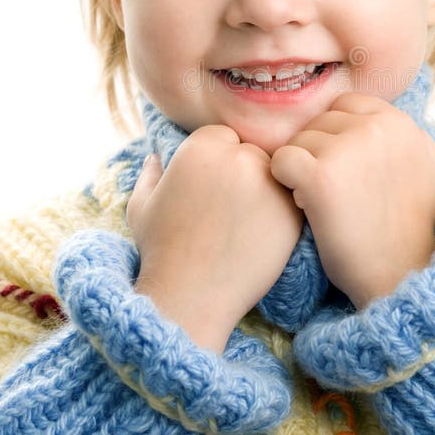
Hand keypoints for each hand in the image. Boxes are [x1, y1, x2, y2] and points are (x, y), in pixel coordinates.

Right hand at [127, 125, 303, 351]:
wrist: (191, 297)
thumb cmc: (161, 252)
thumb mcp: (142, 207)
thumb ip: (149, 174)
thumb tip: (156, 156)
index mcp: (202, 146)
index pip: (223, 137)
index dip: (217, 163)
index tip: (210, 192)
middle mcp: (238, 156)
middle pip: (252, 152)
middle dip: (243, 174)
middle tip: (230, 210)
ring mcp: (269, 183)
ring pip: (275, 174)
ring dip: (266, 190)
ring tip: (245, 224)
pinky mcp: (291, 210)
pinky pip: (292, 198)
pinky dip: (282, 212)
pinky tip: (261, 235)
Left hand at [270, 93, 434, 308]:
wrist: (401, 281)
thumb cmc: (410, 233)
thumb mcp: (426, 172)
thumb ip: (402, 139)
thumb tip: (378, 116)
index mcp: (401, 123)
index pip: (345, 104)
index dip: (334, 136)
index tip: (341, 168)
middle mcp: (378, 127)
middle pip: (318, 121)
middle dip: (316, 153)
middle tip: (330, 192)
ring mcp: (349, 148)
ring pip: (297, 141)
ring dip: (301, 171)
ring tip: (322, 203)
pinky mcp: (321, 176)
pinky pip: (280, 161)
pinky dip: (283, 183)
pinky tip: (303, 205)